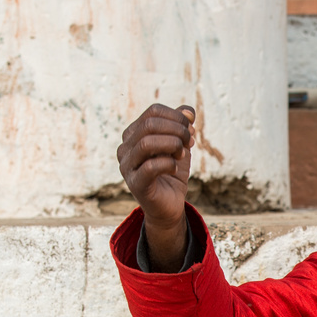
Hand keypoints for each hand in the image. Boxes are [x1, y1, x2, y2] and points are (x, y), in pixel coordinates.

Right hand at [117, 104, 195, 270]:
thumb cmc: (171, 173)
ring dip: (172, 145)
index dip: (176, 116)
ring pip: (146, 143)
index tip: (191, 128)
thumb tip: (188, 110)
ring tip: (183, 154)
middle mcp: (125, 148)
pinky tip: (175, 167)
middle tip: (190, 140)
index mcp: (134, 134)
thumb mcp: (180, 146)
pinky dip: (168, 163)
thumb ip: (182, 127)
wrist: (169, 205)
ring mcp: (127, 166)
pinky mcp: (136, 184)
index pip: (153, 112)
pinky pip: (150, 167)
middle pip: (149, 125)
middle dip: (176, 130)